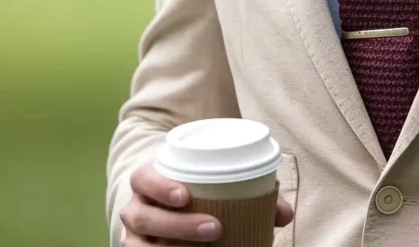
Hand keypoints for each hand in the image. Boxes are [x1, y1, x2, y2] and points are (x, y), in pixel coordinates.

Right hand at [121, 162, 294, 244]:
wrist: (170, 202)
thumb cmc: (198, 189)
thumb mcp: (217, 183)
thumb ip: (251, 193)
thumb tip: (284, 214)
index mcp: (149, 180)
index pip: (143, 179)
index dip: (159, 186)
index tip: (186, 195)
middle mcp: (136, 207)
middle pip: (146, 218)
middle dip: (178, 226)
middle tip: (215, 228)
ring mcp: (135, 234)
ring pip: (139, 246)